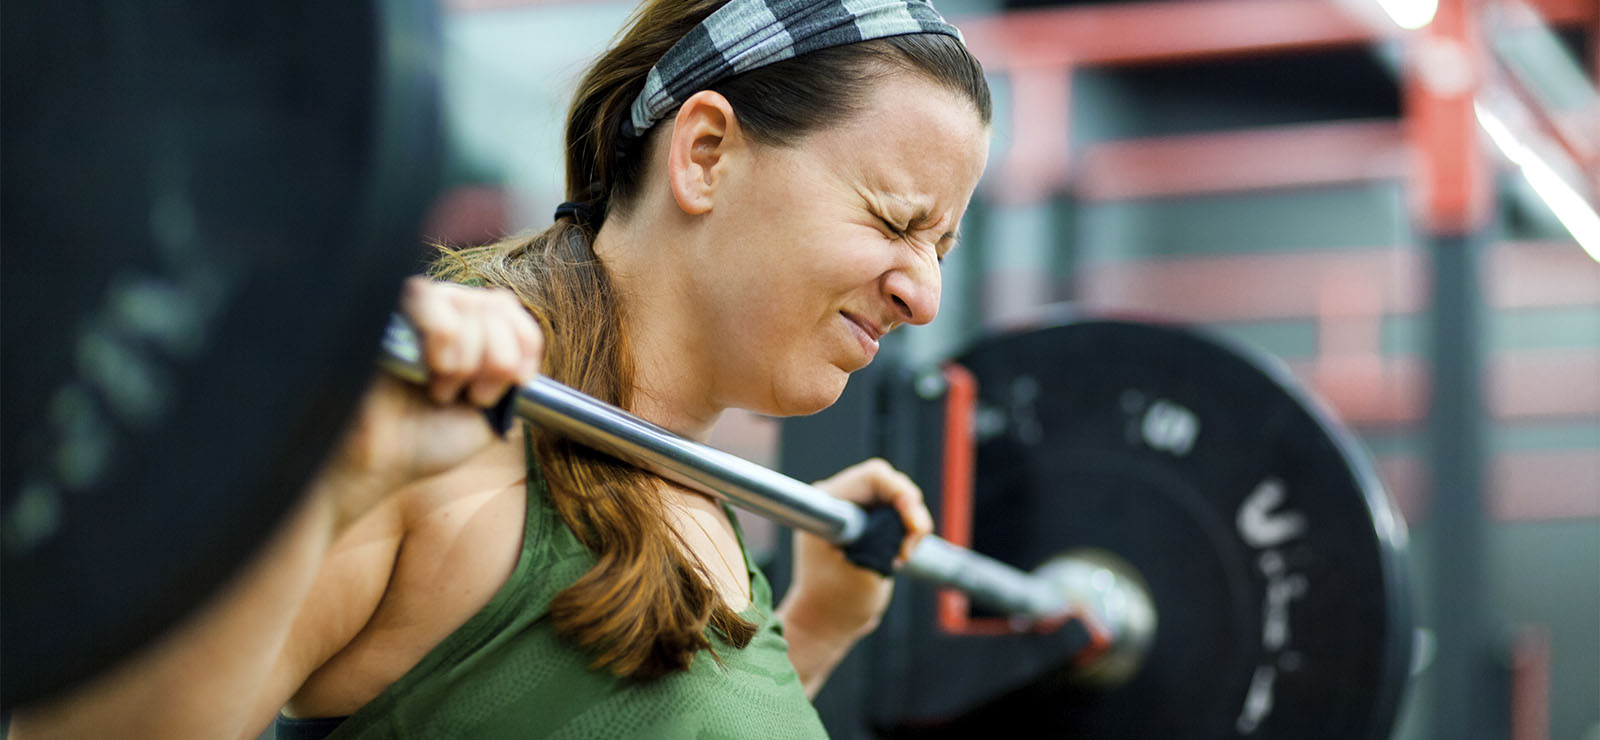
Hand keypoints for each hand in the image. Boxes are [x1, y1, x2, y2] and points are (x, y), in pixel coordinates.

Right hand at [318, 276, 544, 525]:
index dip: (526, 342)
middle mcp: (442, 315)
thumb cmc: (424, 441)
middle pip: (497, 305)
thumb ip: (512, 376)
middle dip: (498, 358)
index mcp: (468, 334)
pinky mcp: (383, 310)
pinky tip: (432, 370)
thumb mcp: (490, 414)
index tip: (517, 381)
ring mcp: (411, 311)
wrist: (375, 464)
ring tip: (441, 389)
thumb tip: (522, 346)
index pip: (510, 309)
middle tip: (472, 396)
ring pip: (468, 302)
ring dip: (468, 356)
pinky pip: (428, 296)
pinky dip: (444, 335)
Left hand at [782, 458, 934, 640]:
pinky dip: (906, 529)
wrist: (825, 622)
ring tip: (902, 556)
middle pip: (888, 483)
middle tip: (910, 549)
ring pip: (896, 496)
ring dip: (910, 523)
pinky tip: (900, 554)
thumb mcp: (867, 570)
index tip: (913, 528)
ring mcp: (849, 508)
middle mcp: (836, 498)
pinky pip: (895, 511)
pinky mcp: (862, 520)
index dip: (902, 495)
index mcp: (827, 504)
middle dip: (910, 511)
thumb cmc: (836, 602)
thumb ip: (886, 539)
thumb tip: (910, 519)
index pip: (874, 477)